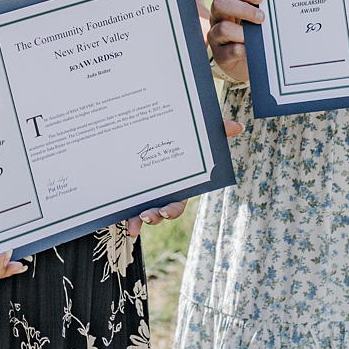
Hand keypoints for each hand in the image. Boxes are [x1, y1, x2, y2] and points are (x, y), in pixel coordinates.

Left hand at [125, 118, 239, 235]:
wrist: (152, 126)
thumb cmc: (183, 138)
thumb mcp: (198, 134)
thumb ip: (216, 131)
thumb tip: (236, 125)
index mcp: (178, 186)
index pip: (177, 202)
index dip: (172, 209)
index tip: (166, 210)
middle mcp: (162, 193)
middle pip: (160, 211)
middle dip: (155, 217)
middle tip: (148, 216)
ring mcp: (145, 194)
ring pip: (142, 213)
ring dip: (137, 220)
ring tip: (133, 223)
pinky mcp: (129, 190)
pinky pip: (125, 204)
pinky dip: (121, 212)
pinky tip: (112, 215)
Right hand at [207, 0, 262, 82]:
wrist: (250, 64)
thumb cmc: (256, 35)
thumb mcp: (256, 18)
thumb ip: (260, 7)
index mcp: (226, 4)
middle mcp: (218, 18)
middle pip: (219, 3)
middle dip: (243, 8)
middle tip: (261, 17)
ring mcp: (216, 37)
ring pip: (223, 28)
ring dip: (243, 32)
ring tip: (257, 37)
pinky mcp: (220, 56)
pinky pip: (228, 52)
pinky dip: (241, 50)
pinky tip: (250, 50)